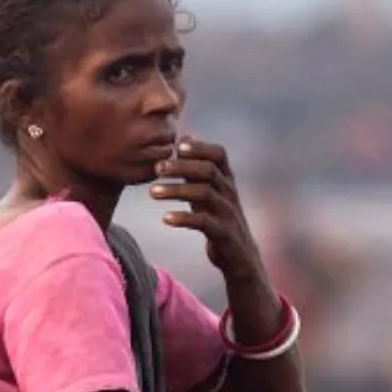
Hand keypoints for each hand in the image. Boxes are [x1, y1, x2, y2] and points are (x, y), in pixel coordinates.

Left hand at [149, 137, 265, 282]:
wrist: (240, 256)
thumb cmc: (219, 218)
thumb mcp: (211, 189)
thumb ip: (198, 165)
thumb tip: (186, 135)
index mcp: (226, 180)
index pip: (219, 154)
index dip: (200, 147)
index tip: (177, 146)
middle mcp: (229, 192)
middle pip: (208, 170)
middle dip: (181, 167)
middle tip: (156, 168)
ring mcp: (228, 213)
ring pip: (204, 194)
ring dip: (176, 190)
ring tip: (152, 192)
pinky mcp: (223, 234)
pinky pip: (204, 223)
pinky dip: (184, 218)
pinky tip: (166, 219)